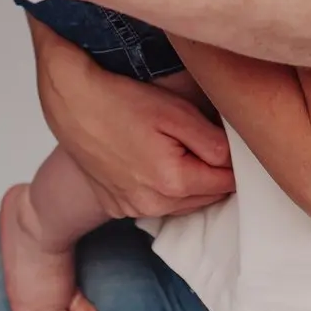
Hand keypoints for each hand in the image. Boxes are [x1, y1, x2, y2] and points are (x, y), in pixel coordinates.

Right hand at [30, 20, 235, 218]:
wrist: (73, 102)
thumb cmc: (123, 101)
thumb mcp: (177, 112)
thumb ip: (213, 142)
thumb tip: (236, 161)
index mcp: (172, 182)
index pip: (225, 184)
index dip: (236, 164)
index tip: (237, 145)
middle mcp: (152, 205)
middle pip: (205, 198)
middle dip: (215, 175)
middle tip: (212, 142)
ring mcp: (131, 209)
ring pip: (181, 205)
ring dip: (190, 184)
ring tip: (183, 149)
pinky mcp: (115, 207)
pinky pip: (153, 204)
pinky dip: (163, 189)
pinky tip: (155, 160)